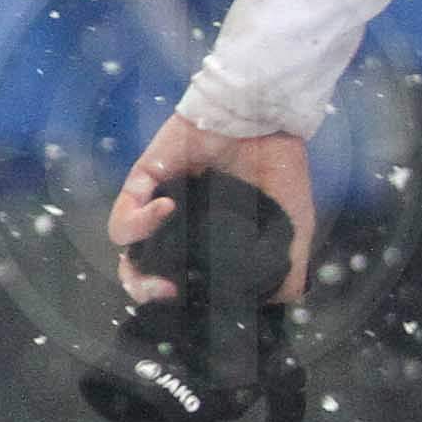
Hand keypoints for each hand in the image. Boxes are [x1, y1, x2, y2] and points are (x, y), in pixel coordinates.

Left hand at [109, 113, 314, 302]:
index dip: (177, 299)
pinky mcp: (145, 176)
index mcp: (209, 238)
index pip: (179, 276)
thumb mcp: (295, 226)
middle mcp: (179, 225)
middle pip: (141, 268)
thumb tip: (277, 303)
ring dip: (134, 265)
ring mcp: (158, 201)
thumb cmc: (281, 169)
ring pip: (125, 244)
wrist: (267, 118)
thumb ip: (288, 268)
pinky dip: (139, 218)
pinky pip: (126, 206)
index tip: (188, 302)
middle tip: (167, 291)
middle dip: (145, 290)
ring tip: (161, 265)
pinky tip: (167, 210)